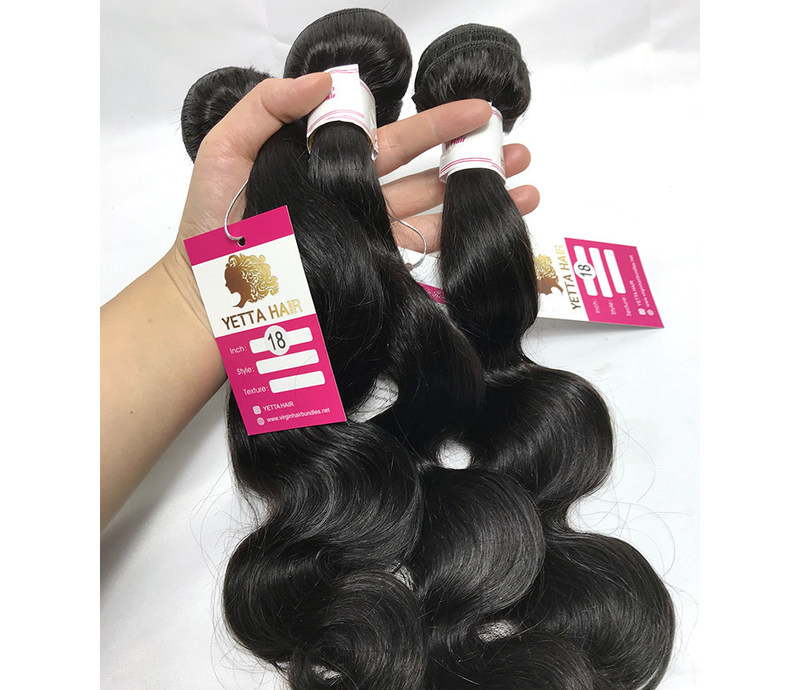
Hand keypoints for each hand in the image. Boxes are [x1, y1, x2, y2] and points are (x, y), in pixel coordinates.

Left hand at [163, 74, 539, 319]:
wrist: (210, 299)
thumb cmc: (210, 223)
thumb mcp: (230, 148)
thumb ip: (273, 105)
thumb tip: (335, 79)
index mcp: (328, 163)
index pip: (391, 138)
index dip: (436, 125)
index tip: (479, 111)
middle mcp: (355, 200)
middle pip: (423, 174)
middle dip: (472, 159)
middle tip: (519, 148)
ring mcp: (365, 238)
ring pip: (430, 214)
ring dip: (476, 199)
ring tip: (526, 188)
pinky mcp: (369, 271)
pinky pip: (417, 253)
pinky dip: (455, 240)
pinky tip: (488, 227)